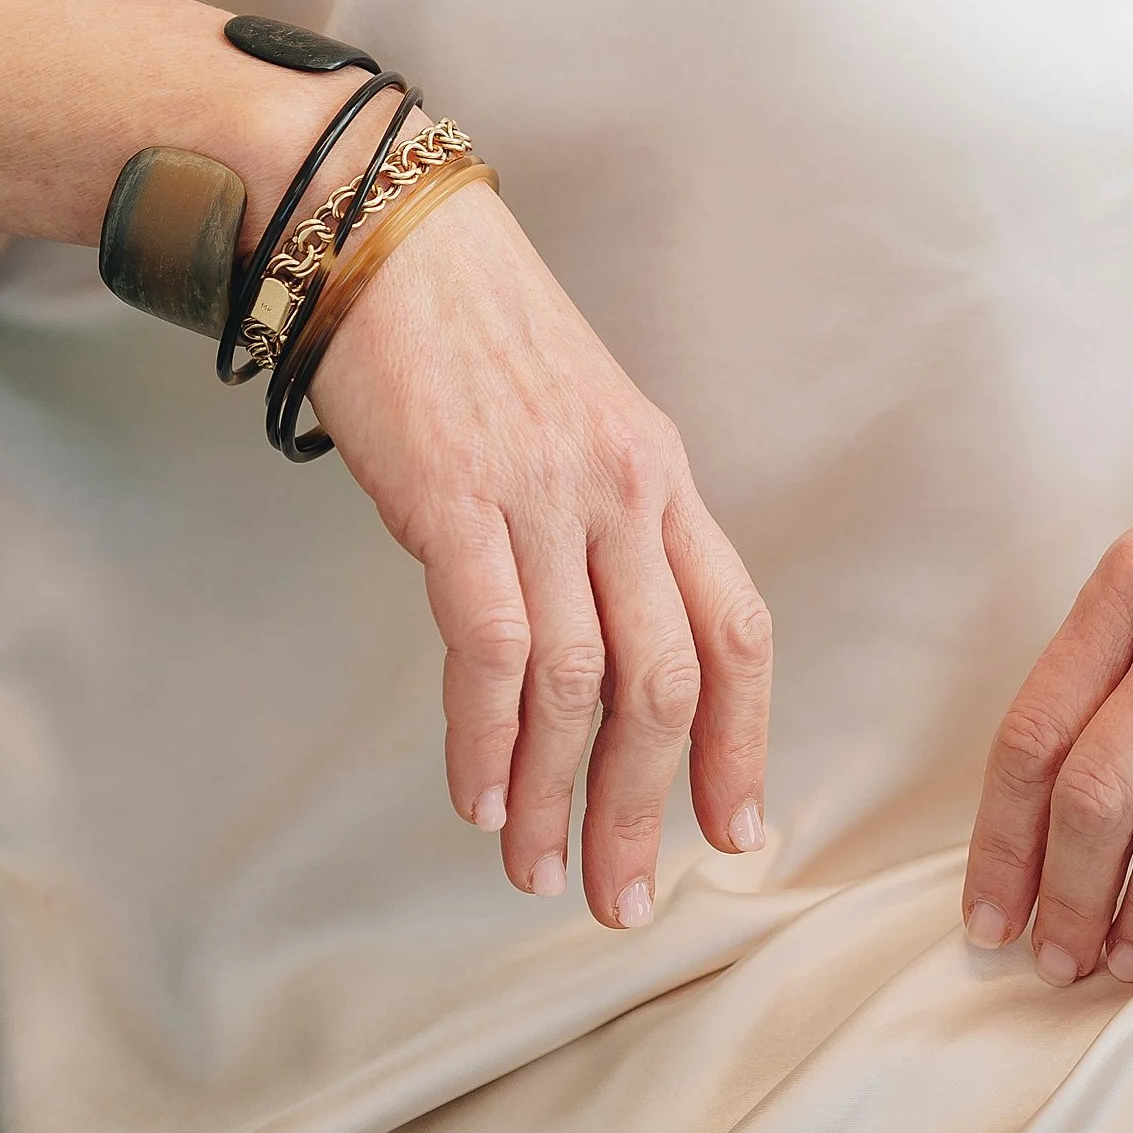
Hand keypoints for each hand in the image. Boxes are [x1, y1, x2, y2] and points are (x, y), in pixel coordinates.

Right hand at [306, 180, 771, 926]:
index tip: (736, 833)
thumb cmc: (473, 332)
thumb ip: (599, 525)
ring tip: (537, 871)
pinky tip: (475, 798)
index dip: (744, 740)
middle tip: (624, 897)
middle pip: (668, 678)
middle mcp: (622, 486)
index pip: (736, 626)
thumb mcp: (574, 423)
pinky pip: (491, 646)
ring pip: (581, 682)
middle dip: (649, 807)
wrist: (388, 235)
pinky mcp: (457, 498)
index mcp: (661, 472)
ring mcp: (543, 492)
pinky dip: (485, 737)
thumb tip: (595, 655)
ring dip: (557, 796)